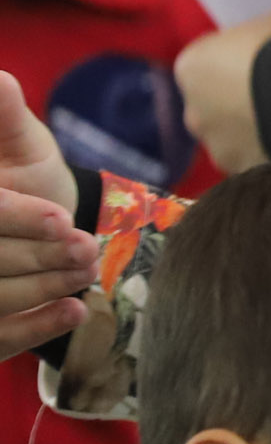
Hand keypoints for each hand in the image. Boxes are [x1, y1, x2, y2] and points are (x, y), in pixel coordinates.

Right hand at [0, 70, 94, 358]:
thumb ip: (3, 114)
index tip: (64, 221)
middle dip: (38, 256)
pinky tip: (75, 311)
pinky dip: (33, 329)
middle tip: (89, 249)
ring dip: (41, 290)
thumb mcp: (15, 139)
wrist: (36, 216)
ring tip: (87, 272)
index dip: (18, 218)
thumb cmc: (20, 170)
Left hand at [174, 12, 270, 173]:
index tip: (262, 61)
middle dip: (239, 102)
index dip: (237, 60)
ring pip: (234, 139)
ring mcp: (217, 147)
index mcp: (191, 68)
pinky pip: (258, 159)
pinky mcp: (245, 171)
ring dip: (255, 131)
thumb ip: (259, 42)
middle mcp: (193, 112)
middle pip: (215, 106)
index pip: (208, 62)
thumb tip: (270, 53)